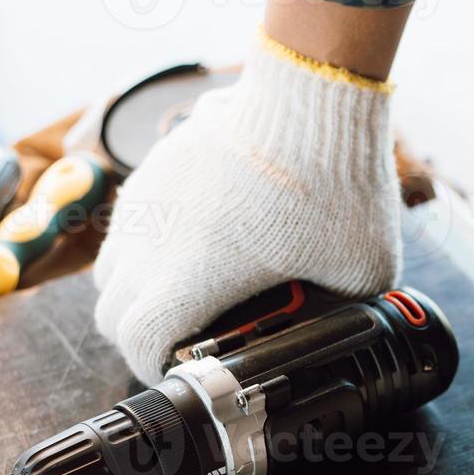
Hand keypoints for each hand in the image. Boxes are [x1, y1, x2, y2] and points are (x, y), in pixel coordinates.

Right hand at [92, 30, 402, 384]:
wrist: (312, 99)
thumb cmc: (336, 187)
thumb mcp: (363, 273)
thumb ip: (347, 308)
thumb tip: (354, 322)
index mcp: (189, 281)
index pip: (139, 345)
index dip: (156, 370)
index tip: (181, 374)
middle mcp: (152, 244)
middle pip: (110, 314)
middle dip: (140, 338)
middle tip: (181, 345)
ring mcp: (148, 203)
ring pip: (110, 268)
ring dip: (134, 294)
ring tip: (178, 299)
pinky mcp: (156, 169)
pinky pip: (130, 224)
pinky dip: (145, 248)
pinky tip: (189, 245)